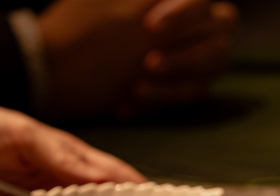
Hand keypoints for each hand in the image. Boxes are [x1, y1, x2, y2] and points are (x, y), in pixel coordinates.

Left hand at [36, 0, 238, 117]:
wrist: (57, 64)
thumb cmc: (80, 22)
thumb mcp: (106, 1)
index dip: (184, 12)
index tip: (149, 27)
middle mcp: (194, 21)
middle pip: (222, 32)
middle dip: (186, 49)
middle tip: (148, 63)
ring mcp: (194, 52)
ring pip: (213, 65)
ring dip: (177, 77)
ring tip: (137, 84)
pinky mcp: (184, 82)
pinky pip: (190, 93)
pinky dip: (161, 98)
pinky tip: (127, 102)